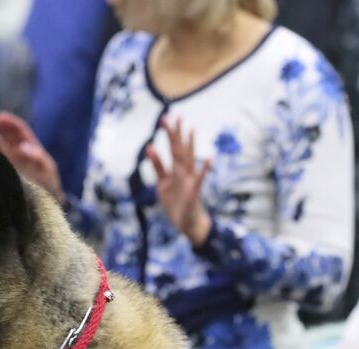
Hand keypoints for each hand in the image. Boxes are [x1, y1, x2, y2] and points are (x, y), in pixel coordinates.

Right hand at [0, 111, 65, 202]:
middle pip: (8, 133)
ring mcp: (13, 160)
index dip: (10, 122)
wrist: (47, 201)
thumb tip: (23, 146)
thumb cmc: (49, 184)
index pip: (20, 130)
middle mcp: (21, 150)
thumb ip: (37, 159)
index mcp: (31, 147)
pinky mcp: (6, 170)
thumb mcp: (46, 171)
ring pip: (1, 144)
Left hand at [145, 117, 211, 245]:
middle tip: (175, 116)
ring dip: (190, 145)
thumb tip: (150, 147)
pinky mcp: (194, 192)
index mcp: (176, 170)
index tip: (166, 117)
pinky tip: (208, 159)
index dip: (170, 134)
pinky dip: (204, 170)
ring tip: (192, 129)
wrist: (187, 223)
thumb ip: (157, 166)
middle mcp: (184, 172)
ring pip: (189, 160)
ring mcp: (190, 181)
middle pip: (180, 150)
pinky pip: (200, 180)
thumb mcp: (162, 183)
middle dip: (177, 135)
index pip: (173, 148)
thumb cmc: (176, 202)